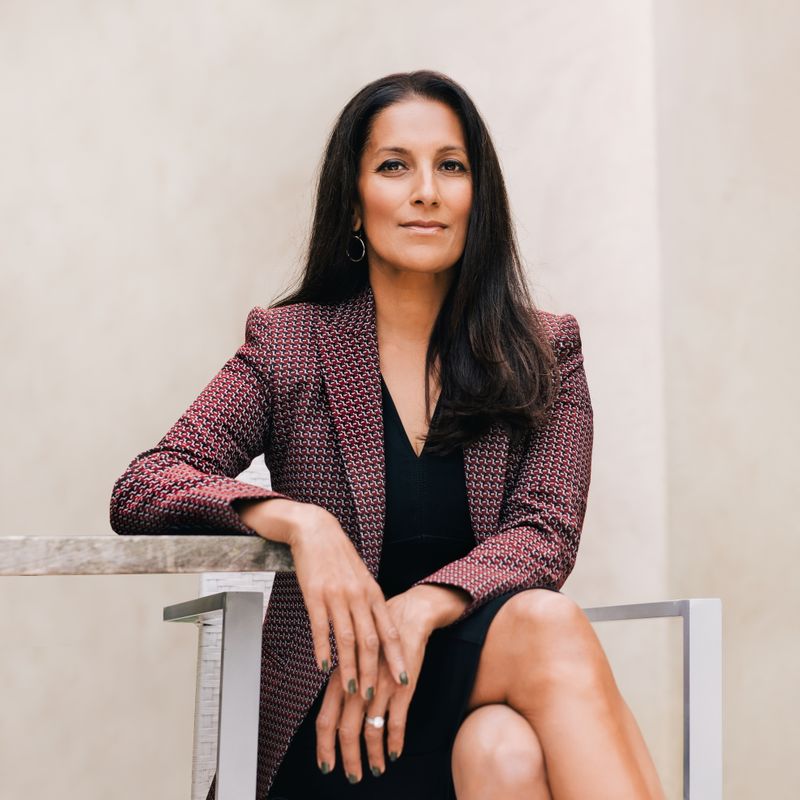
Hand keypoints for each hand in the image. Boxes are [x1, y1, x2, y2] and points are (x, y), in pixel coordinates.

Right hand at [239, 498, 409, 696]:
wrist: (315, 530)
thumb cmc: (338, 556)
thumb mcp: (361, 578)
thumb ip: (368, 603)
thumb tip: (377, 632)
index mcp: (373, 593)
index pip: (390, 631)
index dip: (397, 657)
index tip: (404, 681)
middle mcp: (359, 596)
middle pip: (370, 641)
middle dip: (373, 672)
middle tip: (373, 697)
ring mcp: (337, 596)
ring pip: (347, 639)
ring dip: (349, 668)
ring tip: (351, 691)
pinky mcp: (315, 595)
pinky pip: (321, 627)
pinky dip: (324, 650)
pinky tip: (323, 668)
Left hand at [313, 591, 431, 781]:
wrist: (405, 617)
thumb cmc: (377, 641)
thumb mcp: (353, 661)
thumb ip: (343, 687)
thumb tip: (333, 720)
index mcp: (341, 678)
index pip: (325, 718)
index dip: (324, 746)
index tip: (326, 765)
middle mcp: (357, 683)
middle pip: (346, 729)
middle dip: (349, 758)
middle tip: (353, 777)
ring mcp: (380, 686)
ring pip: (371, 730)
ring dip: (372, 755)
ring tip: (376, 770)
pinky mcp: (402, 687)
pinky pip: (396, 722)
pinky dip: (395, 742)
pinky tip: (394, 753)